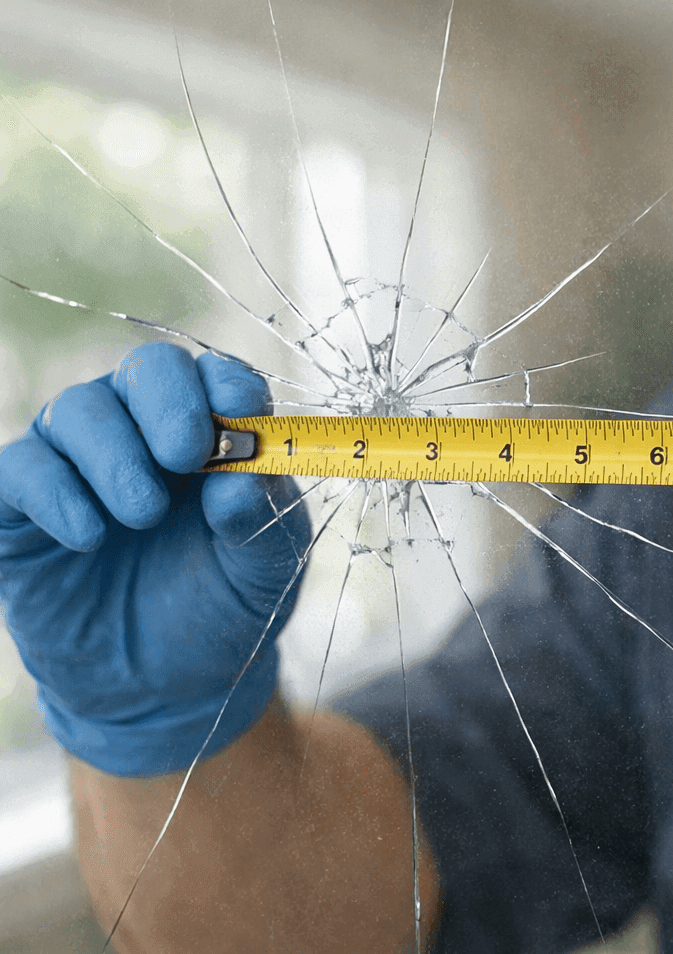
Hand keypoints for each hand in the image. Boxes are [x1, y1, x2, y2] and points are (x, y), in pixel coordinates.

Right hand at [0, 343, 309, 776]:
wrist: (168, 684)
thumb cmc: (223, 605)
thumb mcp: (266, 570)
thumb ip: (262, 521)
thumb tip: (242, 481)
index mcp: (216, 432)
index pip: (218, 376)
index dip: (228, 383)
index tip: (244, 410)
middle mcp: (144, 430)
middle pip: (146, 370)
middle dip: (167, 403)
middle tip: (186, 454)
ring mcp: (79, 462)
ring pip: (77, 409)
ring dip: (114, 455)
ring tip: (142, 515)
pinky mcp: (22, 507)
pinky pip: (21, 467)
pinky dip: (55, 492)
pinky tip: (91, 535)